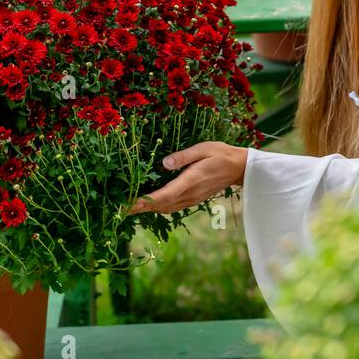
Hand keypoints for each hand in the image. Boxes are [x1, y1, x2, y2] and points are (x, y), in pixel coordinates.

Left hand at [127, 142, 248, 215]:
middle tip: (119, 210)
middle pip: (161, 205)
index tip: (128, 205)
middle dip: (140, 208)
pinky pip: (172, 207)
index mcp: (191, 180)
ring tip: (130, 208)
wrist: (239, 168)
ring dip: (148, 209)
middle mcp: (190, 193)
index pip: (164, 195)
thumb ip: (184, 156)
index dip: (145, 201)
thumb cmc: (221, 154)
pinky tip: (151, 203)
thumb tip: (164, 163)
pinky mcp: (194, 199)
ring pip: (166, 208)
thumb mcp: (203, 148)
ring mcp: (192, 199)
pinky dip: (159, 207)